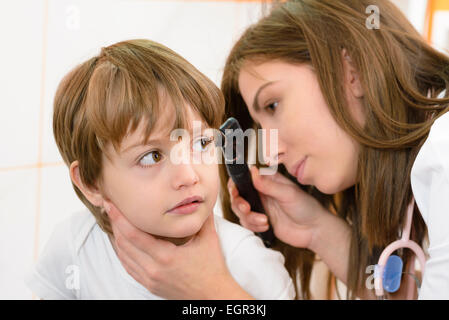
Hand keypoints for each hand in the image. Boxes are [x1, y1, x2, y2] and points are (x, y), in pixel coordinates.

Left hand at [104, 202, 250, 298]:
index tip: (112, 204)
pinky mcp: (149, 284)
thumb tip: (200, 198)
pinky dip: (122, 252)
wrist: (213, 295)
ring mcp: (150, 278)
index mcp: (166, 256)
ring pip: (123, 256)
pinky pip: (128, 267)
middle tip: (110, 207)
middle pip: (124, 243)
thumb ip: (202, 217)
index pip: (134, 235)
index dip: (120, 218)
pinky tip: (122, 241)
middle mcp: (153, 269)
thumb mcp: (209, 239)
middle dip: (115, 223)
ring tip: (115, 221)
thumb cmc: (212, 268)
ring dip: (117, 237)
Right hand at [228, 166, 327, 248]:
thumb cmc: (306, 208)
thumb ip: (268, 185)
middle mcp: (261, 193)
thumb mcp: (288, 194)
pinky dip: (253, 226)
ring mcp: (260, 207)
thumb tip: (253, 171)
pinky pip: (247, 223)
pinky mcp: (260, 221)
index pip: (244, 178)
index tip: (236, 191)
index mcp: (267, 181)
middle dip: (239, 203)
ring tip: (264, 220)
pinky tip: (266, 226)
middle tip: (247, 209)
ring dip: (249, 217)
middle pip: (237, 195)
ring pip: (240, 211)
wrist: (314, 231)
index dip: (235, 184)